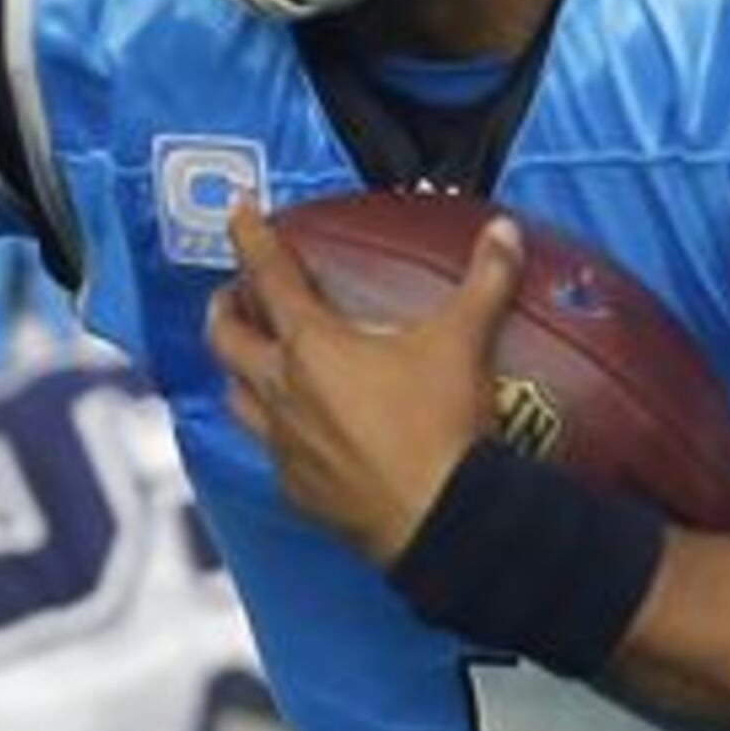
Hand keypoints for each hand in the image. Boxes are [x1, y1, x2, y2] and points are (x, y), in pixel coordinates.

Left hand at [204, 200, 521, 565]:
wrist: (437, 519)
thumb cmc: (438, 427)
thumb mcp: (464, 342)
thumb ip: (485, 280)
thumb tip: (504, 232)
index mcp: (312, 344)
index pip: (268, 275)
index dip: (250, 237)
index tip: (237, 211)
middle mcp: (282, 391)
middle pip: (226, 339)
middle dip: (225, 308)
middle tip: (235, 293)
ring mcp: (284, 444)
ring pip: (236, 397)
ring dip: (239, 371)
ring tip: (254, 360)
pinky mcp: (297, 489)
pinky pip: (269, 452)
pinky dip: (274, 431)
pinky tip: (296, 432)